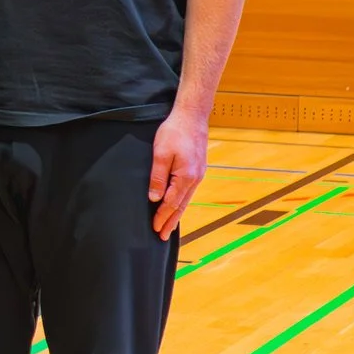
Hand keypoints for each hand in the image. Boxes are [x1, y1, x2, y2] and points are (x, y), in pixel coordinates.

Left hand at [150, 106, 208, 238]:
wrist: (192, 117)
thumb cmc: (174, 132)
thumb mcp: (160, 153)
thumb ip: (158, 177)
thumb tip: (154, 199)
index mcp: (185, 177)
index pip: (171, 203)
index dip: (162, 217)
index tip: (155, 229)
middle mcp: (195, 179)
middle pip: (180, 205)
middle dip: (171, 222)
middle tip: (162, 236)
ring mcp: (198, 175)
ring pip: (186, 200)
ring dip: (177, 214)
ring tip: (169, 227)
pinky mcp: (197, 170)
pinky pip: (188, 192)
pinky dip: (181, 202)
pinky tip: (177, 206)